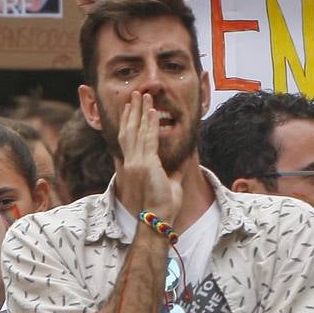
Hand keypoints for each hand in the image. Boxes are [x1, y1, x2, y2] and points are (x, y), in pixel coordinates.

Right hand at [115, 92, 182, 222]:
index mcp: (134, 166)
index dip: (128, 122)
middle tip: (134, 95)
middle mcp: (131, 162)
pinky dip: (150, 124)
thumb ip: (176, 168)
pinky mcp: (145, 164)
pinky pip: (148, 139)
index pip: (128, 139)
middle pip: (128, 130)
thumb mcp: (172, 182)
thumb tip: (186, 157)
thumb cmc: (164, 204)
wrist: (159, 217)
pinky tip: (152, 112)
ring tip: (143, 96)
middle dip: (132, 111)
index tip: (129, 108)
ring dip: (140, 112)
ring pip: (136, 131)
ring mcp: (136, 162)